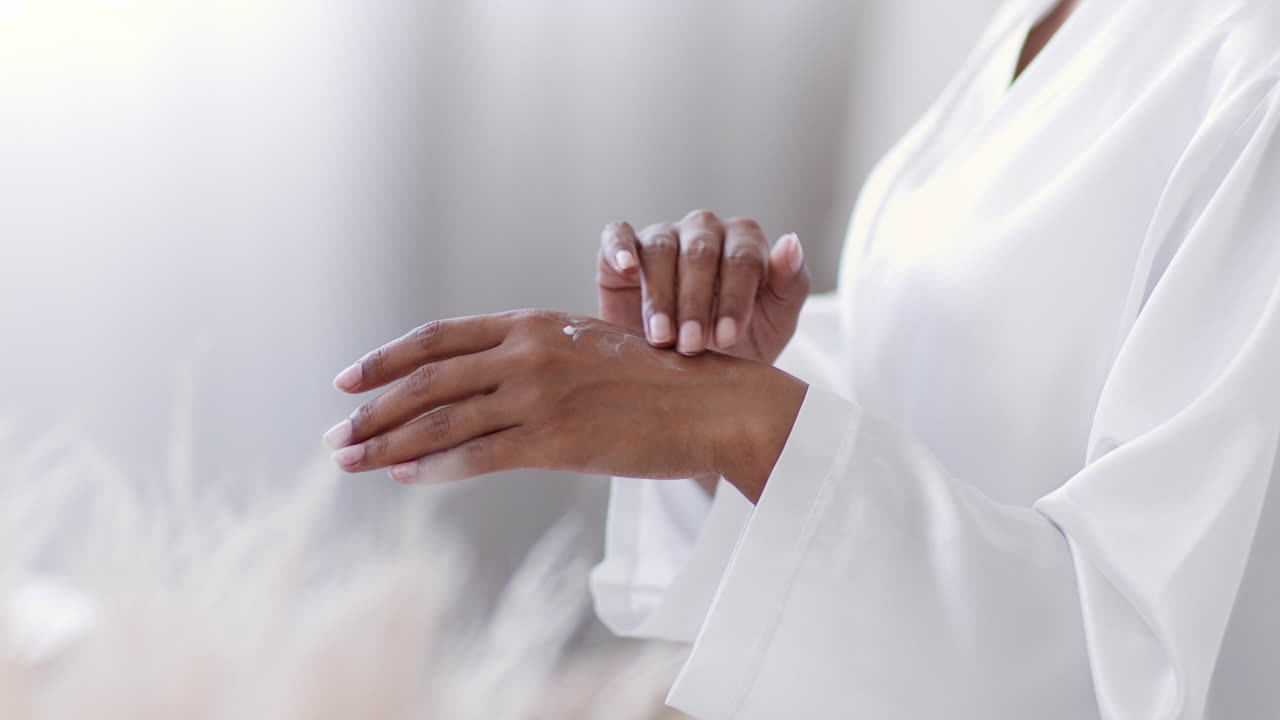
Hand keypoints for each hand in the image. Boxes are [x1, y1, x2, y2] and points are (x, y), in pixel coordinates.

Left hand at [323, 310, 807, 502]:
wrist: (715, 404)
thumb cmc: (657, 381)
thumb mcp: (586, 350)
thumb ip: (533, 357)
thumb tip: (480, 384)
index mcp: (532, 324)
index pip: (437, 337)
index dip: (385, 358)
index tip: (346, 380)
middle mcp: (527, 352)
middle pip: (426, 379)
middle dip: (371, 408)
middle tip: (334, 434)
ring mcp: (540, 395)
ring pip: (442, 418)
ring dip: (386, 441)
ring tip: (349, 461)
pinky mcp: (556, 440)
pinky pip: (478, 455)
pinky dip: (433, 468)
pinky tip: (402, 478)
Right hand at [596, 209, 810, 364]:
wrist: (692, 371)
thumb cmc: (741, 343)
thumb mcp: (777, 321)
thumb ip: (791, 282)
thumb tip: (791, 242)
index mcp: (745, 242)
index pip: (742, 259)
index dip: (734, 298)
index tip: (728, 338)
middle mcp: (705, 231)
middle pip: (701, 254)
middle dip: (697, 304)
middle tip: (693, 345)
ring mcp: (664, 236)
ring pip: (661, 250)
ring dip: (662, 297)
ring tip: (662, 338)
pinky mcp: (623, 247)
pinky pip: (618, 234)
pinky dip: (620, 248)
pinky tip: (627, 268)